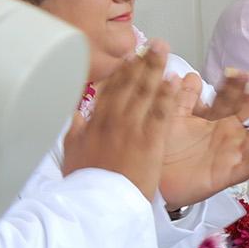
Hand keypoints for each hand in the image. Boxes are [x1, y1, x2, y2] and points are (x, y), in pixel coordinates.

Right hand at [63, 42, 179, 200]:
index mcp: (94, 122)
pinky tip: (176, 80)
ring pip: (144, 92)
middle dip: (142, 62)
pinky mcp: (149, 141)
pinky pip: (161, 112)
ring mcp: (131, 128)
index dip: (122, 71)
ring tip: (164, 50)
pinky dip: (168, 95)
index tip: (130, 57)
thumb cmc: (86, 183)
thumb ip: (76, 131)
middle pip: (128, 85)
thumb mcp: (72, 153)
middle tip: (153, 44)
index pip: (110, 90)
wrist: (97, 203)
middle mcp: (112, 120)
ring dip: (155, 69)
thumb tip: (75, 115)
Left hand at [159, 78, 248, 207]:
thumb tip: (190, 75)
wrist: (149, 179)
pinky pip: (248, 168)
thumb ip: (183, 98)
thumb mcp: (171, 118)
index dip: (240, 88)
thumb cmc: (163, 149)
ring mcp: (231, 156)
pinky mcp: (226, 175)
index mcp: (219, 121)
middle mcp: (231, 137)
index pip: (236, 101)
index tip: (245, 74)